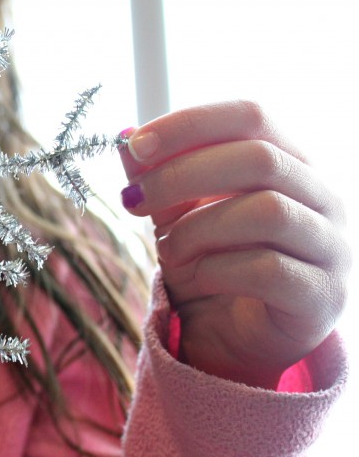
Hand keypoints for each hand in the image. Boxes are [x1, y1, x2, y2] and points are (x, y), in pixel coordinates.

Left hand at [119, 101, 349, 388]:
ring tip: (167, 250)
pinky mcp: (322, 295)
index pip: (251, 117)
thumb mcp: (175, 214)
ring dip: (198, 228)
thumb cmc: (211, 263)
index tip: (135, 146)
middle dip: (181, 175)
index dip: (190, 124)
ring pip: (267, 211)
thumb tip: (126, 139)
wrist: (233, 339)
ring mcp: (331, 246)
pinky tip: (196, 278)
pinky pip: (269, 268)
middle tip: (133, 199)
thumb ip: (156, 175)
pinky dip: (217, 270)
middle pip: (259, 158)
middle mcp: (323, 197)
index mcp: (291, 162)